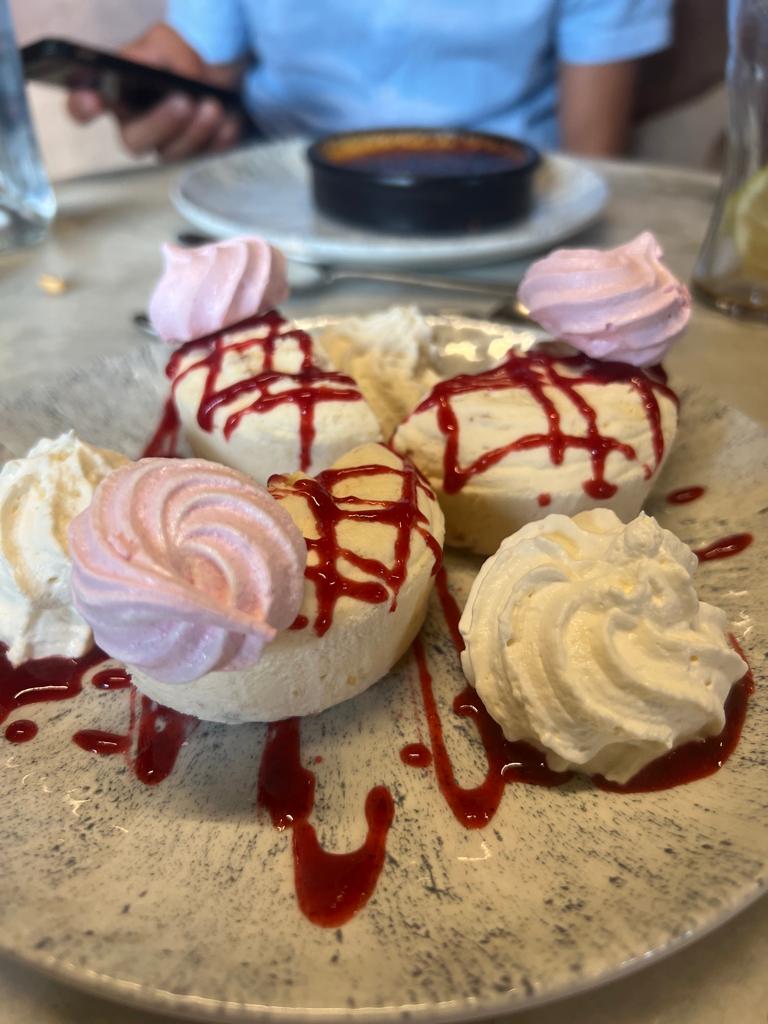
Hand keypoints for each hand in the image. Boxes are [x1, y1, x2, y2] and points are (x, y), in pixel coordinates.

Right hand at [67, 24, 241, 159]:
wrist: (223, 76)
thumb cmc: (182, 59)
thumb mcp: (166, 43)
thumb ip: (151, 53)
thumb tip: (142, 69)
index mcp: (114, 95)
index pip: (83, 107)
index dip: (83, 107)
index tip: (94, 100)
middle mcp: (135, 126)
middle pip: (134, 142)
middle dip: (160, 123)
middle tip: (184, 101)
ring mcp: (164, 148)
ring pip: (172, 156)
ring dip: (196, 132)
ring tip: (214, 106)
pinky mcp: (193, 160)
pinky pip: (203, 162)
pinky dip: (219, 142)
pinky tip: (230, 123)